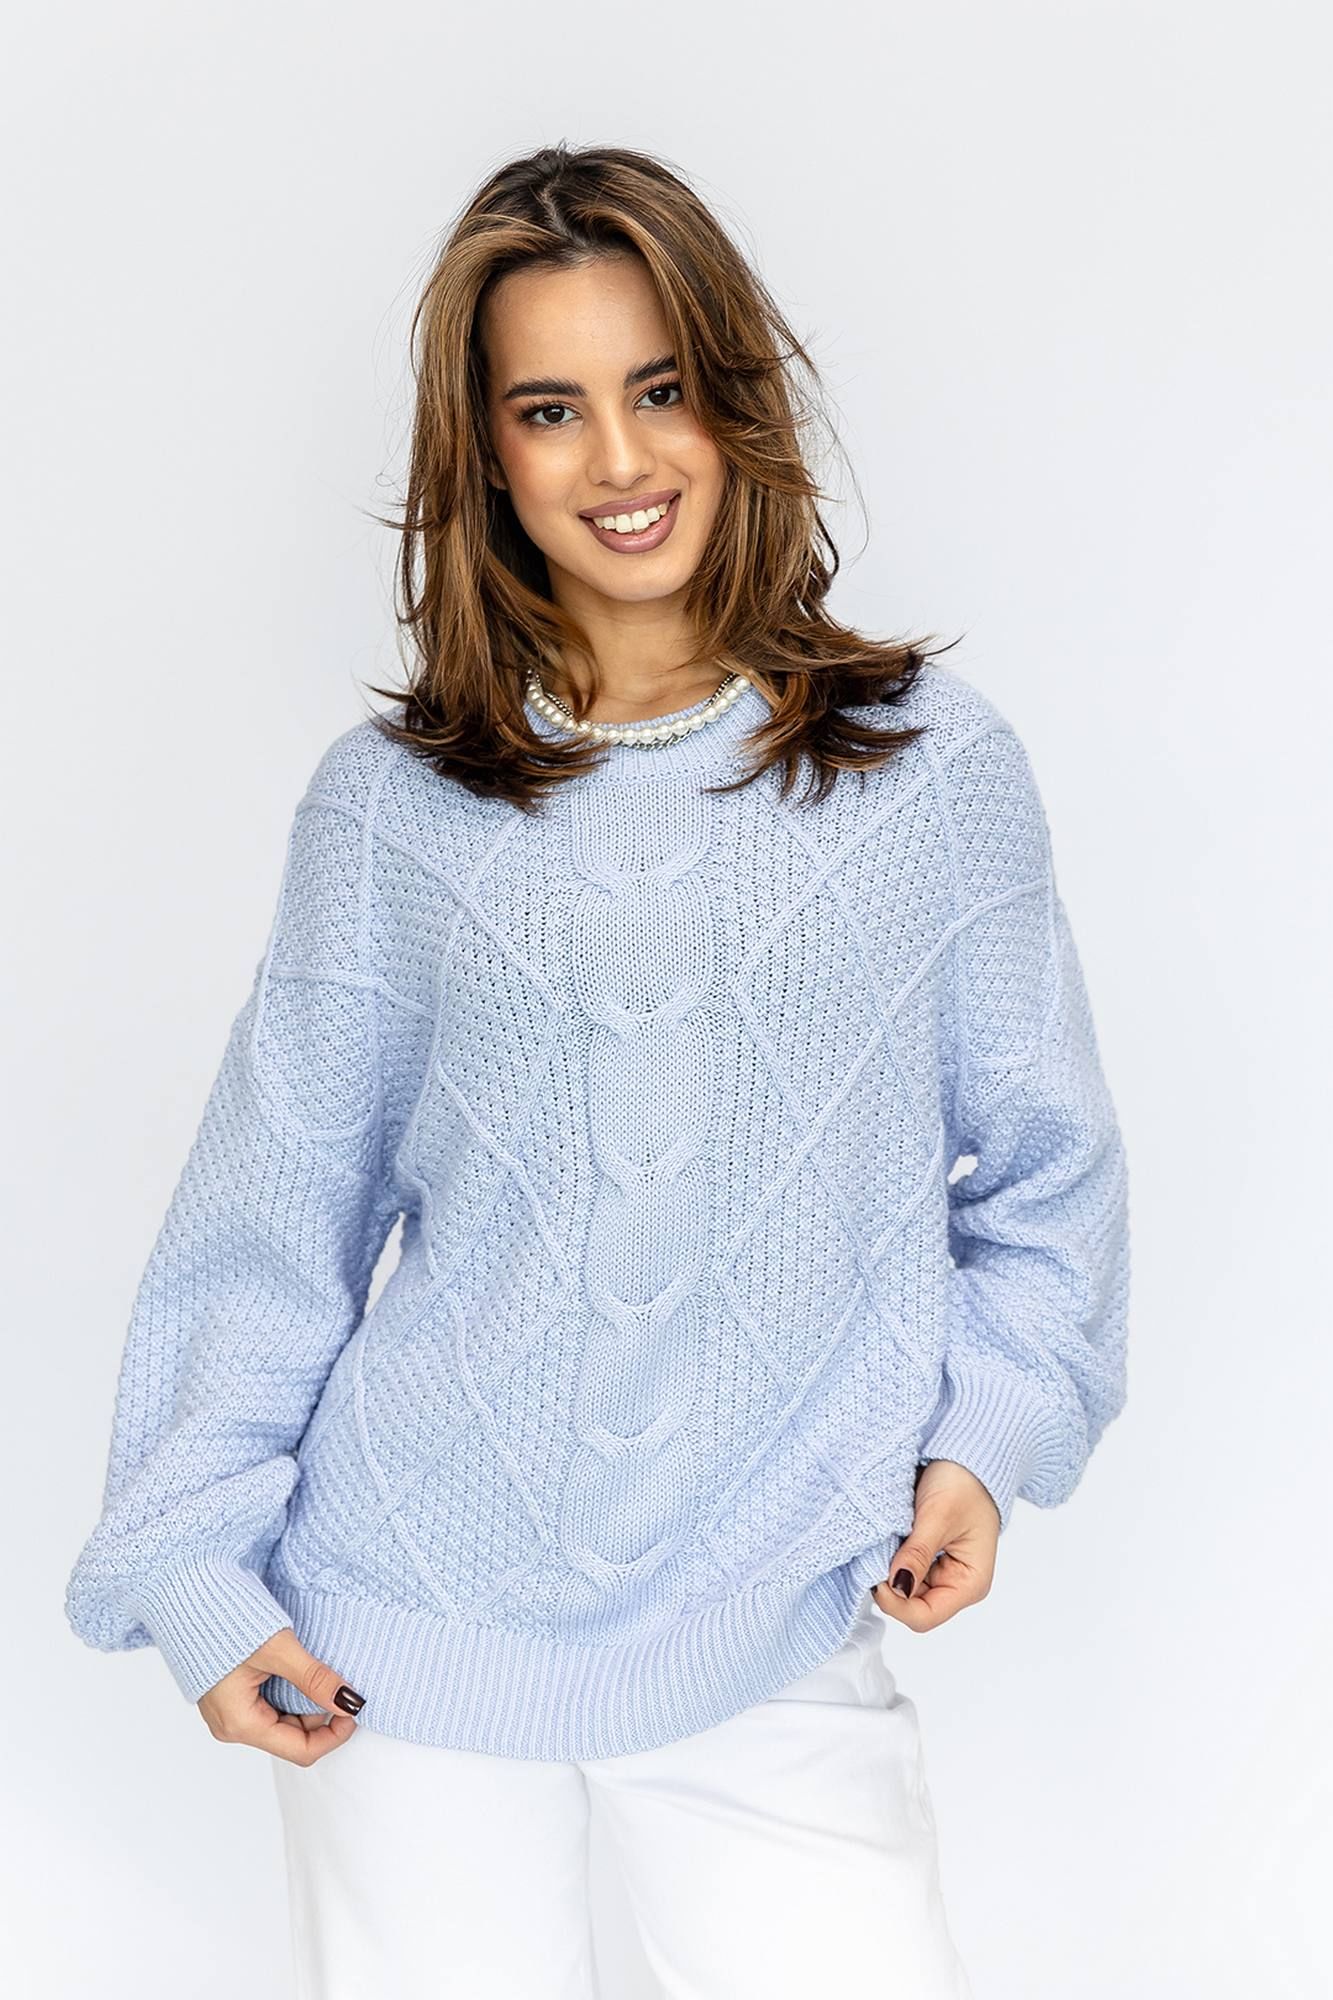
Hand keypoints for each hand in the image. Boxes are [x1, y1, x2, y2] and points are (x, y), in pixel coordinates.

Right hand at [195, 1625, 366, 1763]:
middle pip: (293, 1736)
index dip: (335, 1734)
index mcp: (239, 1724)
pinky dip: (291, 1690)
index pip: (301, 1750)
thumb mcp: (277, 1649)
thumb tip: (351, 1701)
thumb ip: (315, 1679)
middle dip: (322, 1713)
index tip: (355, 1706)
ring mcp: (230, 1711)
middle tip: (339, 1680)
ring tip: (317, 1669)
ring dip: (307, 1699)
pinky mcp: (231, 1694)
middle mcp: (232, 1725)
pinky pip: (270, 1704)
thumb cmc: (223, 1619)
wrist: (187, 1592)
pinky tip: (299, 1668)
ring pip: (284, 1719)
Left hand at [870, 1459, 999, 1629]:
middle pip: (912, 1606)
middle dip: (889, 1586)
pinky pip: (902, 1569)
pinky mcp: (927, 1558)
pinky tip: (886, 1541)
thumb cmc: (965, 1482)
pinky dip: (890, 1559)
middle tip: (873, 1556)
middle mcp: (956, 1584)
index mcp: (969, 1583)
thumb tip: (896, 1586)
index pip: (925, 1616)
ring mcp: (940, 1572)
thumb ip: (917, 1554)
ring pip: (903, 1589)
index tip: (874, 1578)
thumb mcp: (938, 1517)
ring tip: (883, 1544)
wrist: (969, 1455)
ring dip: (888, 1571)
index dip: (896, 1604)